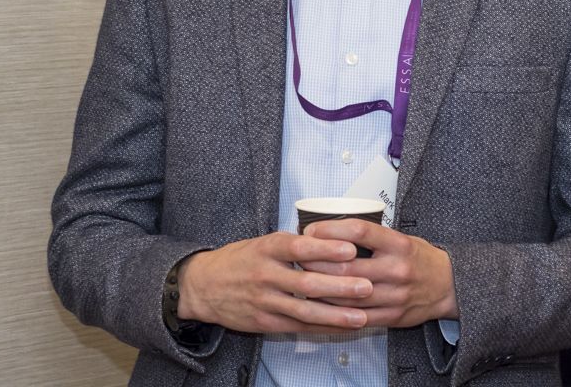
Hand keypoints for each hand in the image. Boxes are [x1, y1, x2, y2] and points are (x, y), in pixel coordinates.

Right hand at [177, 232, 374, 333]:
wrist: (203, 286)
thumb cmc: (239, 261)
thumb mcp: (262, 242)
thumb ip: (292, 245)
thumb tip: (332, 242)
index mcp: (266, 248)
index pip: (299, 247)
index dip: (326, 248)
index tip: (351, 248)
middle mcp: (265, 274)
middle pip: (306, 282)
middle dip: (340, 286)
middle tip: (367, 285)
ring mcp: (265, 300)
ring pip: (305, 310)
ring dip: (336, 314)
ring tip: (362, 315)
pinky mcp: (265, 321)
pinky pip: (299, 326)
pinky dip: (323, 328)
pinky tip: (342, 328)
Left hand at [298, 219, 457, 327]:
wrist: (449, 286)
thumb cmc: (419, 258)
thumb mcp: (401, 237)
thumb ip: (371, 236)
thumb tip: (330, 230)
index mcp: (399, 244)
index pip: (359, 232)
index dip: (331, 230)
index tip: (311, 229)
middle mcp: (397, 269)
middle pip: (348, 265)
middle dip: (318, 261)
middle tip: (299, 256)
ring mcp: (395, 295)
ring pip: (348, 293)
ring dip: (321, 287)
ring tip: (304, 279)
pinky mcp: (392, 316)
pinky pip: (356, 315)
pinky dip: (335, 309)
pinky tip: (320, 302)